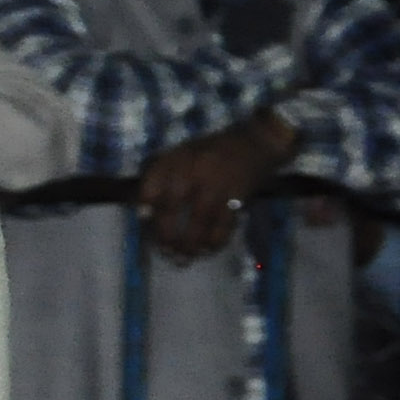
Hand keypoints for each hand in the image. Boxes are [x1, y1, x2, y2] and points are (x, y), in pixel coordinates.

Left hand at [138, 112, 299, 262]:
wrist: (256, 142)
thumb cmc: (212, 151)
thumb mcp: (182, 154)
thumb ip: (162, 178)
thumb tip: (144, 214)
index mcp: (176, 159)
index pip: (151, 186)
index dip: (145, 209)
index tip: (144, 223)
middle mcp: (193, 170)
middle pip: (171, 208)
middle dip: (165, 235)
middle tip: (165, 251)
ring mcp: (217, 183)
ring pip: (198, 222)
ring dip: (189, 245)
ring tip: (183, 257)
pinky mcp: (238, 197)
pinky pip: (223, 226)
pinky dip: (214, 242)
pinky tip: (207, 250)